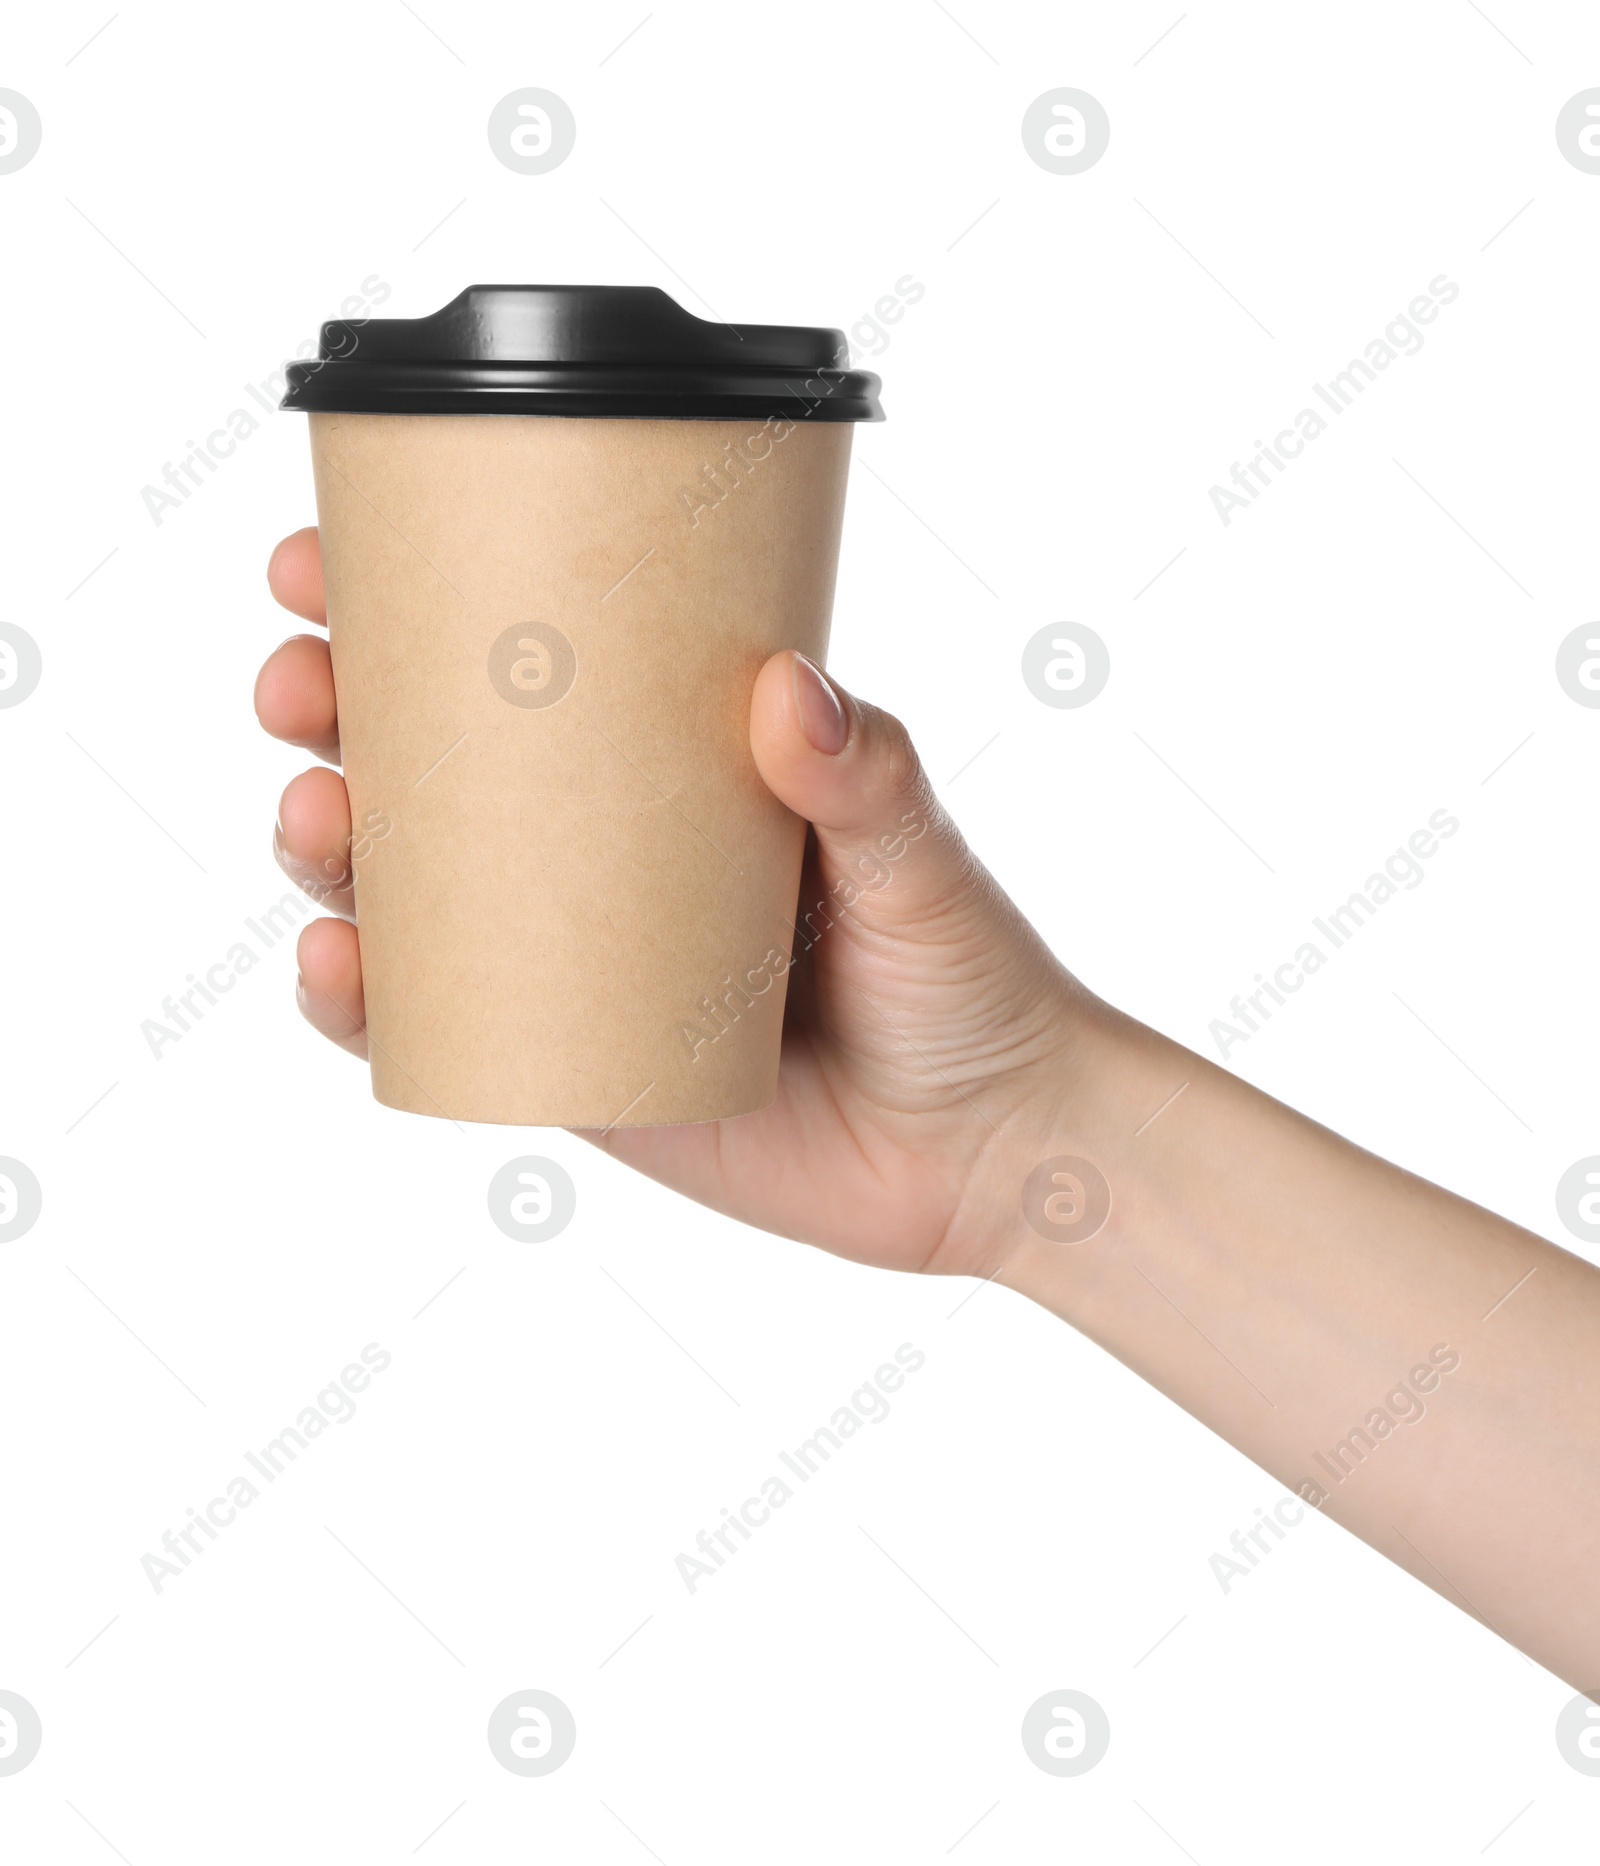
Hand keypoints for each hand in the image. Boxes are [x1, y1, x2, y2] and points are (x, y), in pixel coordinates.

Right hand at [256, 527, 1114, 1280]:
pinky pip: (442, 1033)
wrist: (989, 1154)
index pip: (531, 671)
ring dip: (331, 849)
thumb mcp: (922, 860)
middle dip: (337, 719)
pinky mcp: (572, 1069)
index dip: (409, 615)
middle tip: (302, 689)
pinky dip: (369, 1003)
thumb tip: (785, 685)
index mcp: (678, 773)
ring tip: (315, 819)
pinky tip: (338, 963)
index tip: (327, 567)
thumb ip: (867, 777)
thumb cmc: (970, 983)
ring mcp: (580, 965)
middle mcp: (609, 858)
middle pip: (435, 771)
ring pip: (414, 894)